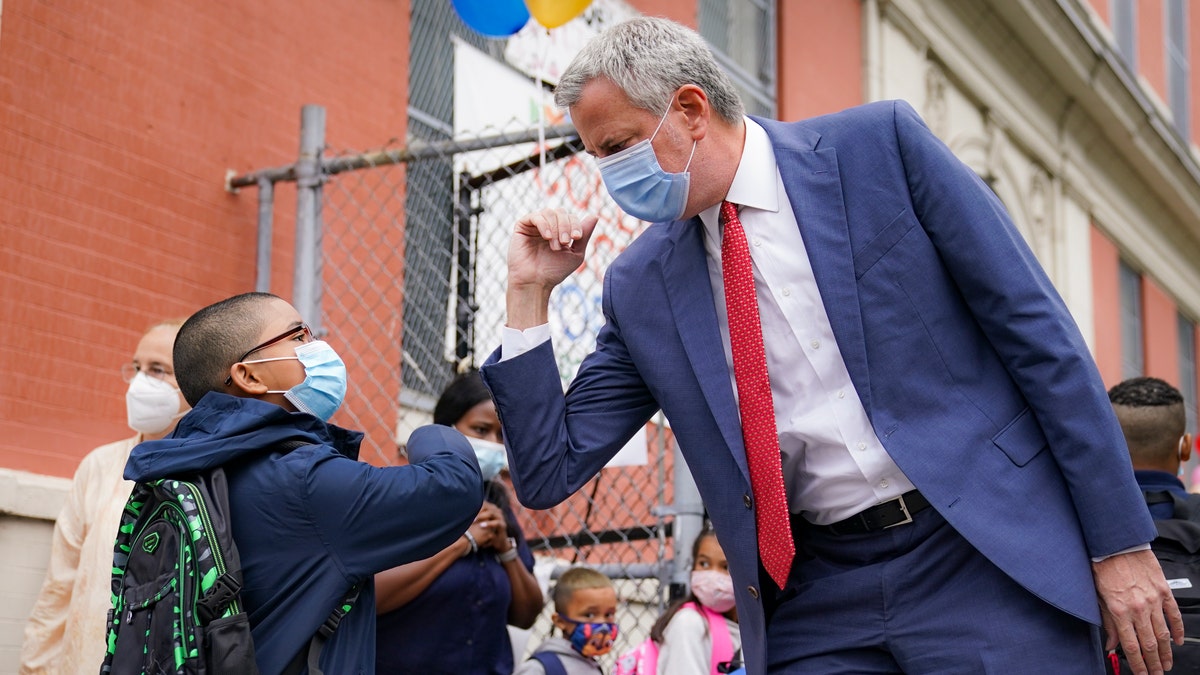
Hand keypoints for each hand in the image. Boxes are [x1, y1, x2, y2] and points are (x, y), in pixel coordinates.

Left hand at [470, 502, 507, 549]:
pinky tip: (482, 526)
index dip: (475, 505)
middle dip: (477, 510)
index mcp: (491, 508)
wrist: (500, 541)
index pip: (483, 503)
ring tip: (474, 520)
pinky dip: (489, 524)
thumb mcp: (481, 523)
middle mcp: (496, 511)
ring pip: (491, 513)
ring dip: (482, 516)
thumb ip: (475, 518)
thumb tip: (461, 512)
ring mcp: (501, 517)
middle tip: (469, 516)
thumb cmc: (488, 531)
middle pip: (487, 506)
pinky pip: (497, 522)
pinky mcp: (503, 525)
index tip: (466, 510)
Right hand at [507, 208, 598, 294]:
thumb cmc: (554, 271)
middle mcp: (547, 225)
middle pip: (560, 212)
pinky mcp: (522, 227)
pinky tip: (547, 237)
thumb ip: (584, 235)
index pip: (570, 217)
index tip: (576, 238)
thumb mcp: (576, 254)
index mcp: (559, 230)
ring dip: (555, 228)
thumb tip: (594, 216)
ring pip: (549, 212)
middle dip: (566, 226)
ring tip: (555, 245)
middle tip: (565, 242)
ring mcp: (534, 225)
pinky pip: (535, 216)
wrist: (535, 282)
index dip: (575, 224)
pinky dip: (544, 224)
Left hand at [1093, 549, 1183, 674]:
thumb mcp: (1098, 597)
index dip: (1138, 664)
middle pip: (1149, 644)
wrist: (1116, 544)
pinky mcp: (1163, 591)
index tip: (1142, 674)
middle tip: (1158, 673)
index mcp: (1119, 610)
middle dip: (1154, 663)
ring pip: (1163, 633)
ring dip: (1166, 652)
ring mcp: (1153, 600)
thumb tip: (1110, 643)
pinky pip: (1174, 615)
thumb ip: (1107, 622)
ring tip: (1167, 663)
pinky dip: (1178, 630)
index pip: (1130, 646)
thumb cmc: (1103, 567)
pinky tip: (1178, 641)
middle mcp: (1138, 608)